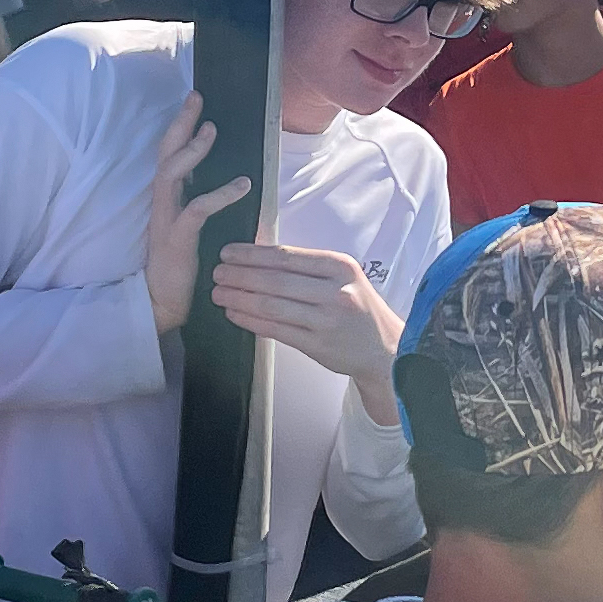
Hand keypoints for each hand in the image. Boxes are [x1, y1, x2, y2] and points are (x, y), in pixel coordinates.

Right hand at [145, 100, 252, 332]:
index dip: (179, 128)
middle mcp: (162, 204)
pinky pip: (197, 209)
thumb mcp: (191, 229)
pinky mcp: (176, 238)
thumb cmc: (180, 267)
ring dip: (192, 150)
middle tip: (196, 97)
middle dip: (180, 123)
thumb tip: (228, 179)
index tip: (195, 103)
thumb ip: (200, 204)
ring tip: (212, 130)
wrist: (162, 303)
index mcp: (166, 200)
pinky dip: (220, 193)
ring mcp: (166, 219)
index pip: (169, 155)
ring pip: (171, 174)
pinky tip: (242, 184)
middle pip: (164, 154)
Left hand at [210, 242, 405, 409]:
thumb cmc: (358, 309)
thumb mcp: (343, 278)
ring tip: (218, 293)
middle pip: (276, 280)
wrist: (385, 349)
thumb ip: (308, 268)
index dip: (252, 254)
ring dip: (239, 298)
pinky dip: (250, 321)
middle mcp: (335, 292)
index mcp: (340, 267)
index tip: (228, 252)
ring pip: (272, 305)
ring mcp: (327, 321)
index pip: (287, 256)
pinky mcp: (319, 346)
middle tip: (216, 272)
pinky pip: (276, 330)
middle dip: (240, 275)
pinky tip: (234, 314)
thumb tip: (258, 256)